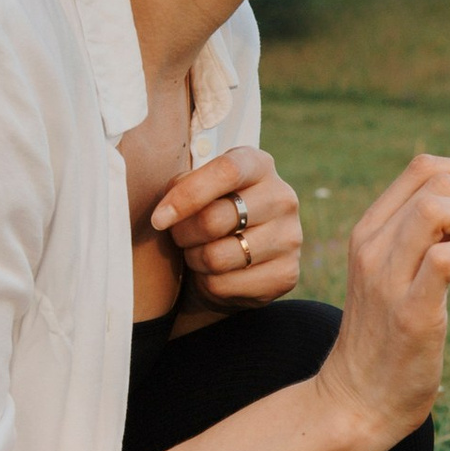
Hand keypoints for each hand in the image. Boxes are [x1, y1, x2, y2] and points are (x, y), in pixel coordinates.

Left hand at [148, 148, 303, 309]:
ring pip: (216, 257)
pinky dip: (209, 284)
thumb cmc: (208, 213)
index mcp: (260, 166)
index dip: (187, 195)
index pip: (226, 171)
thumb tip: (165, 213)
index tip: (159, 218)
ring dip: (195, 260)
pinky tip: (217, 275)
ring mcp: (290, 238)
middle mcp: (283, 198)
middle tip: (180, 237)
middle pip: (214, 219)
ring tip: (199, 254)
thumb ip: (182, 187)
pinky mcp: (286, 275)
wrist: (235, 259)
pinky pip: (226, 285)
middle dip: (183, 234)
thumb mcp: (195, 189)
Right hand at [321, 151, 449, 442]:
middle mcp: (372, 246)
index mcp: (369, 230)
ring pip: (438, 208)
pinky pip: (445, 258)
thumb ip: (423, 236)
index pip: (423, 167)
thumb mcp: (396, 272)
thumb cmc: (388, 337)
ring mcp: (388, 278)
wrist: (357, 401)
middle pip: (436, 180)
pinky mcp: (410, 313)